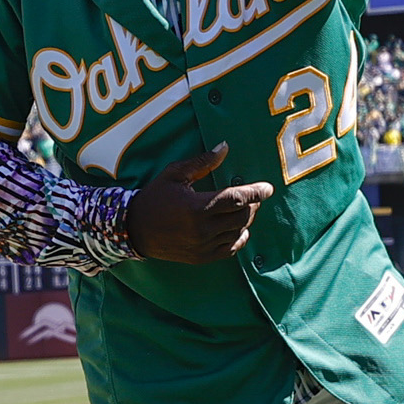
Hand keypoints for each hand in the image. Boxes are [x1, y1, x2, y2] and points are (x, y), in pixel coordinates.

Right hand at [127, 144, 272, 263]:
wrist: (134, 230)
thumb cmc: (155, 197)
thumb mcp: (174, 174)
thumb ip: (202, 162)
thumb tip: (225, 147)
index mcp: (197, 207)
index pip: (236, 199)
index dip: (256, 192)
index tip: (268, 188)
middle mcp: (203, 229)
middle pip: (242, 216)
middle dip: (252, 205)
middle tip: (252, 197)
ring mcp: (203, 246)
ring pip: (238, 232)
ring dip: (245, 220)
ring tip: (243, 209)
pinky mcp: (201, 257)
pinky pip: (230, 249)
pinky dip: (239, 238)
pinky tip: (239, 229)